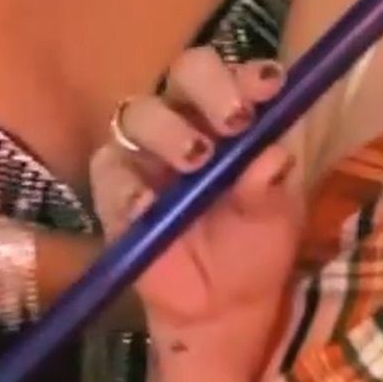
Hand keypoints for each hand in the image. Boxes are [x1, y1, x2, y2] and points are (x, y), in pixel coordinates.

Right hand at [90, 51, 301, 364]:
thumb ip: (269, 189)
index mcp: (232, 118)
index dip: (249, 75)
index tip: (270, 88)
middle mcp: (188, 121)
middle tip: (235, 121)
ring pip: (140, 114)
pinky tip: (148, 205)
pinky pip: (109, 172)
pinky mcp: (113, 191)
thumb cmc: (252, 249)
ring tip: (196, 161)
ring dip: (168, 130)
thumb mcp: (274, 222)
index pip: (235, 75)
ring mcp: (145, 152)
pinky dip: (127, 185)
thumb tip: (273, 155)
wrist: (218, 308)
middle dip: (211, 88)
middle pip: (186, 73)